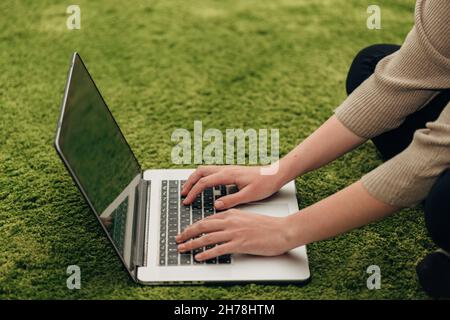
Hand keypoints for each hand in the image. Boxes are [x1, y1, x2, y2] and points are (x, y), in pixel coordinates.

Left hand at [176, 209, 293, 260]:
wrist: (282, 231)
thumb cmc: (267, 226)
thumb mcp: (246, 217)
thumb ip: (232, 219)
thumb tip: (221, 225)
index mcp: (232, 213)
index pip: (207, 219)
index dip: (193, 226)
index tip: (186, 231)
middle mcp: (230, 221)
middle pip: (202, 226)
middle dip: (187, 233)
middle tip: (178, 239)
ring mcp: (234, 233)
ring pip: (207, 238)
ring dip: (192, 244)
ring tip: (183, 249)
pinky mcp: (240, 244)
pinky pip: (218, 249)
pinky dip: (206, 254)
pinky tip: (199, 257)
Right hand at [181, 165, 284, 209]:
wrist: (275, 174)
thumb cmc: (265, 184)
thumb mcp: (249, 195)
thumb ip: (231, 200)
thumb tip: (216, 204)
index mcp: (228, 175)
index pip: (204, 182)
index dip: (193, 192)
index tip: (187, 201)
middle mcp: (226, 169)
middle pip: (200, 172)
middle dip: (189, 182)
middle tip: (183, 193)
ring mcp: (228, 169)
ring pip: (205, 170)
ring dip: (195, 178)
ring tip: (189, 189)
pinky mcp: (231, 171)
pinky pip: (211, 172)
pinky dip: (202, 177)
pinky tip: (203, 186)